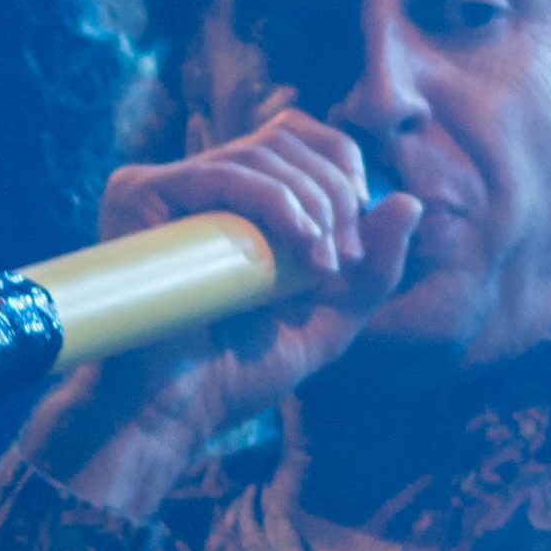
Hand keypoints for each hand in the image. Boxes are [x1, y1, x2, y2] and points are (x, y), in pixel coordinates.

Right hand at [21, 113, 424, 516]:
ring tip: (320, 267)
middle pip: (287, 141)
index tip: (357, 244)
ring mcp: (166, 185)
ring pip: (262, 154)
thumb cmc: (239, 372)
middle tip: (343, 263)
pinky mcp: (139, 193)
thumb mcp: (328, 318)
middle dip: (335, 197)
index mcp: (236, 199)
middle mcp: (198, 183)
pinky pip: (222, 173)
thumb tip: (411, 201)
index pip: (299, 139)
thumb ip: (373, 268)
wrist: (175, 411)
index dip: (342, 170)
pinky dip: (275, 200)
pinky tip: (301, 241)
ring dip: (312, 206)